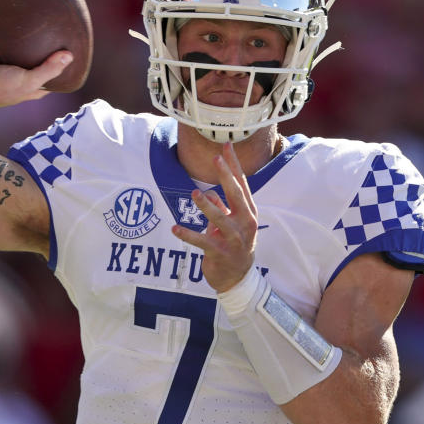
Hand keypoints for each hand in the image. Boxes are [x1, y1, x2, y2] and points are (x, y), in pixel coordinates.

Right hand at [0, 31, 70, 106]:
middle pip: (21, 63)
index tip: (63, 58)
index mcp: (22, 87)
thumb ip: (49, 69)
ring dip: (1, 40)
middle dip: (27, 52)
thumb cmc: (0, 86)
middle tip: (39, 33)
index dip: (54, 72)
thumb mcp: (29, 80)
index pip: (44, 82)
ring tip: (10, 21)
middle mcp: (7, 78)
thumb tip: (69, 56)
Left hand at [172, 143, 256, 292]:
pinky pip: (201, 241)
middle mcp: (245, 223)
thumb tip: (211, 194)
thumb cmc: (234, 246)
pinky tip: (175, 228)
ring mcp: (234, 239)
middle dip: (226, 176)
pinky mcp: (220, 252)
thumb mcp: (231, 223)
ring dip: (206, 206)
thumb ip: (222, 207)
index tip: (226, 146)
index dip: (234, 165)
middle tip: (216, 158)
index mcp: (248, 212)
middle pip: (236, 195)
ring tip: (195, 194)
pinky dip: (187, 235)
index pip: (242, 184)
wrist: (237, 278)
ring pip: (219, 218)